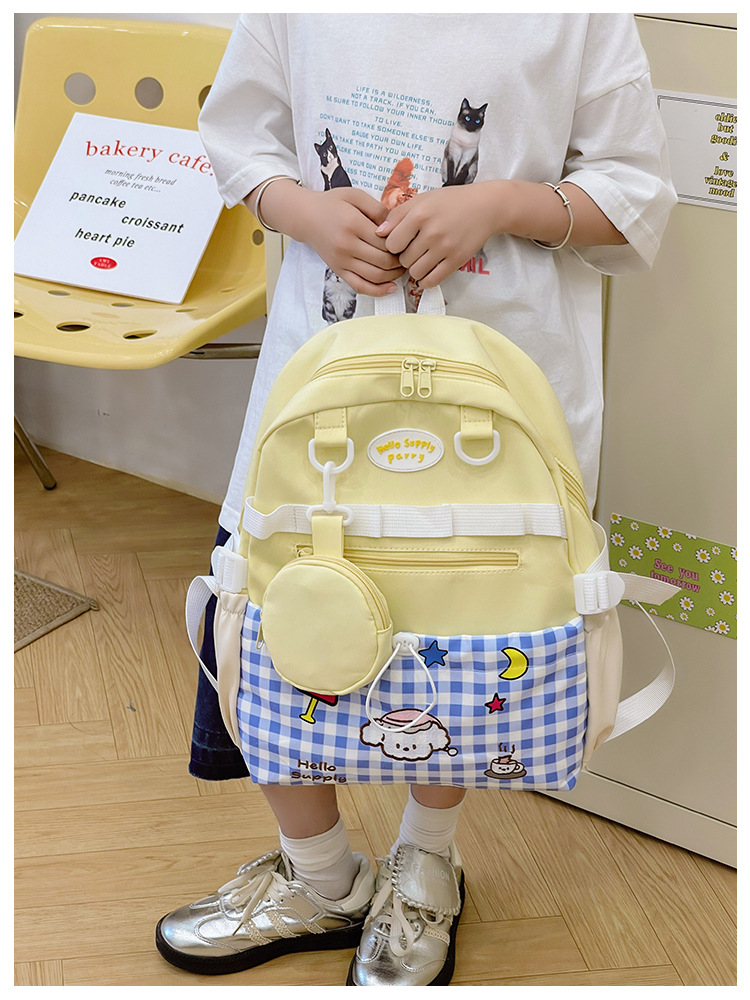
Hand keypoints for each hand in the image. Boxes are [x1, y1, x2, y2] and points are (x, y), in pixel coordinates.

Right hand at [294, 187, 405, 294]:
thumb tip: (395, 226)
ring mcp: (342, 261)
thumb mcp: (355, 195)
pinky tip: (391, 287)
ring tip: (402, 269)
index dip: (401, 244)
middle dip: (400, 261)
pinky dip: (377, 290)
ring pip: (375, 276)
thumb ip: (377, 209)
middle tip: (408, 256)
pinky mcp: (338, 271)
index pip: (386, 241)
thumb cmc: (332, 204)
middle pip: (383, 261)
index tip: (408, 241)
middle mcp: (347, 245)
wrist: (306, 217)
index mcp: (353, 224)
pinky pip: (360, 286)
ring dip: (393, 276)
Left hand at [376, 184, 497, 287]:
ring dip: (414, 269)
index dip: (393, 245)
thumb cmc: (450, 202)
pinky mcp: (456, 261)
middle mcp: (432, 232)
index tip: (401, 241)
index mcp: (420, 214)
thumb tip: (379, 233)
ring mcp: (445, 248)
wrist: (486, 207)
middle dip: (405, 257)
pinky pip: (431, 281)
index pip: (391, 243)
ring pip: (415, 272)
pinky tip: (427, 272)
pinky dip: (425, 280)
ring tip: (421, 259)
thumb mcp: (423, 199)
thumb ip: (398, 214)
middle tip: (414, 249)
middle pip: (403, 259)